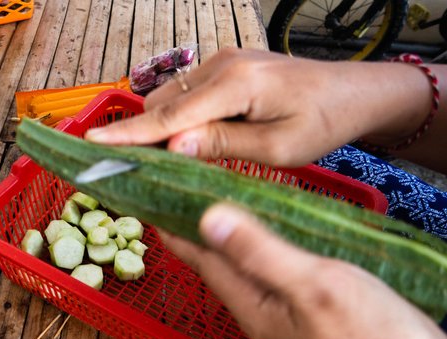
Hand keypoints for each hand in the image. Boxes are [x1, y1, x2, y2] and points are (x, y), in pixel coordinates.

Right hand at [86, 49, 430, 166]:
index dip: (130, 134)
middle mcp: (223, 64)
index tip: (91, 143)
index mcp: (236, 84)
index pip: (170, 115)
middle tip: (130, 170)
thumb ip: (222, 144)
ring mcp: (224, 60)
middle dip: (143, 134)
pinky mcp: (228, 65)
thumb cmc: (324, 123)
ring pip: (172, 96)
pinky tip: (188, 140)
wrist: (354, 92)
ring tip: (163, 161)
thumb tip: (172, 146)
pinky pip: (188, 91)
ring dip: (162, 125)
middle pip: (163, 103)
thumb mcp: (277, 147)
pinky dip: (179, 115)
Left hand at [163, 203, 446, 338]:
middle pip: (220, 262)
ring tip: (225, 197)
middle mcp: (262, 312)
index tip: (154, 195)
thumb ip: (259, 251)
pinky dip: (267, 244)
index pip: (201, 258)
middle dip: (200, 227)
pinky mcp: (314, 313)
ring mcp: (288, 315)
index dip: (176, 227)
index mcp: (252, 305)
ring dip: (233, 234)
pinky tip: (278, 230)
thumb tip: (207, 218)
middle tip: (188, 186)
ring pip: (248, 266)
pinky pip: (276, 270)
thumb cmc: (373, 338)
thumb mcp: (312, 284)